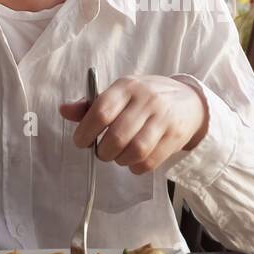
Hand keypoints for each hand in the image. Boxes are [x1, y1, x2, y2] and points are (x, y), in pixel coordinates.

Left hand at [58, 75, 208, 174]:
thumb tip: (64, 111)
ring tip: (117, 156)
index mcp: (127, 86)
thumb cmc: (145, 98)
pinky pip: (150, 162)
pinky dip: (135, 167)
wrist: (189, 101)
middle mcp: (147, 100)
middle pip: (117, 137)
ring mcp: (163, 118)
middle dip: (102, 152)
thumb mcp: (120, 93)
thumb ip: (91, 105)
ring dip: (120, 160)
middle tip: (101, 152)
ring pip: (135, 151)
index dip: (85, 132)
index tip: (81, 141)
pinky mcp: (175, 137)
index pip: (101, 111)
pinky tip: (133, 160)